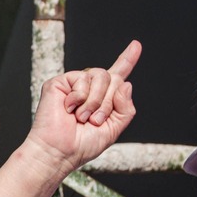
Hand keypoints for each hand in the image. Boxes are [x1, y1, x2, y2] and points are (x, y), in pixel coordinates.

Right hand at [28, 40, 140, 168]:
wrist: (59, 151)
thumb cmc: (82, 145)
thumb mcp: (114, 129)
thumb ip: (126, 108)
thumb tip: (126, 83)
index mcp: (102, 98)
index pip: (117, 75)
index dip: (128, 60)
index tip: (136, 45)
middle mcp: (89, 88)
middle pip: (113, 78)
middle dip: (108, 103)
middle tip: (94, 121)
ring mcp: (74, 84)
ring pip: (101, 75)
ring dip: (95, 101)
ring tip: (82, 116)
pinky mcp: (59, 82)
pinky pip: (81, 79)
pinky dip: (79, 98)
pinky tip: (68, 109)